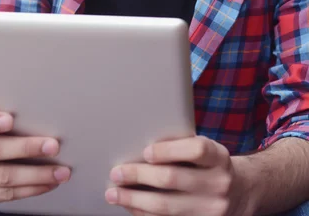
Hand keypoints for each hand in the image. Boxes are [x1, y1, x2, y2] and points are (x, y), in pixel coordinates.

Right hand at [0, 109, 70, 212]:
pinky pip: (4, 195)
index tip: (11, 119)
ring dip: (36, 175)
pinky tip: (48, 183)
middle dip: (26, 148)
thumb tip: (41, 112)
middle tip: (53, 146)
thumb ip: (3, 114)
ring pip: (2, 176)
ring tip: (60, 171)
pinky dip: (30, 189)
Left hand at [105, 136, 245, 215]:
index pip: (196, 150)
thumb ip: (182, 146)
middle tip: (117, 173)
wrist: (240, 192)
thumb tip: (141, 148)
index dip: (169, 150)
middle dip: (139, 175)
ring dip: (134, 200)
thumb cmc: (211, 164)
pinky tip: (132, 207)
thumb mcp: (206, 149)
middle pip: (173, 179)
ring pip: (166, 207)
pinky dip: (144, 214)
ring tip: (114, 193)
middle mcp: (218, 183)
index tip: (146, 151)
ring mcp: (212, 209)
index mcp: (219, 157)